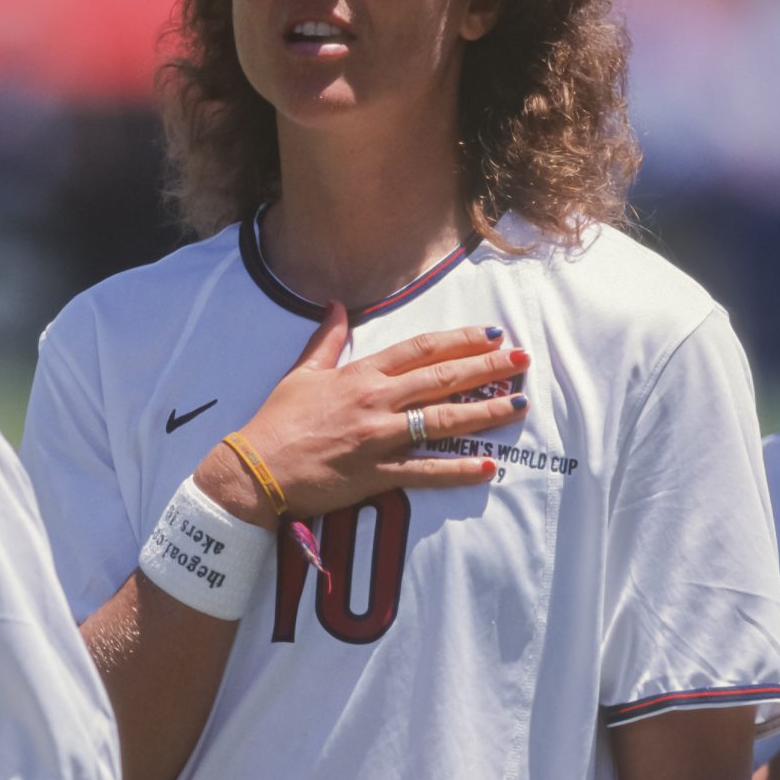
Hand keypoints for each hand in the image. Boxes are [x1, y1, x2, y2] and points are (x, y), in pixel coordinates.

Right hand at [197, 301, 528, 524]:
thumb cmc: (278, 421)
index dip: (460, 340)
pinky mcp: (377, 474)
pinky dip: (458, 471)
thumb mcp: (301, 372)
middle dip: (488, 368)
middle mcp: (377, 401)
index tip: (492, 334)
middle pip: (443, 379)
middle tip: (522, 360)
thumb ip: (326, 339)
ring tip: (519, 405)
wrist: (256, 469)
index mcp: (362, 374)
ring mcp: (380, 438)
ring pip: (444, 421)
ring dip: (486, 413)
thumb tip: (334, 305)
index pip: (421, 350)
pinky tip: (488, 467)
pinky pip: (426, 471)